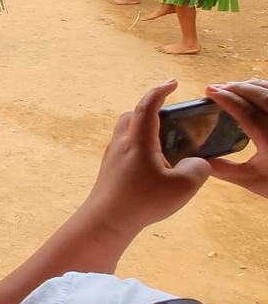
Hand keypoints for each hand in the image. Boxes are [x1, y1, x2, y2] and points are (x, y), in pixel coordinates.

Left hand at [83, 80, 211, 233]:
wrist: (106, 221)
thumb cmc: (142, 201)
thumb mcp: (183, 186)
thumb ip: (197, 168)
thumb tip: (195, 162)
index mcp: (137, 140)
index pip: (147, 106)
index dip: (160, 91)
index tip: (172, 83)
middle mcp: (121, 143)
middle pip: (132, 115)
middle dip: (150, 109)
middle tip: (170, 116)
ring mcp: (112, 157)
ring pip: (126, 132)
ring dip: (144, 130)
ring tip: (166, 144)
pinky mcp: (109, 170)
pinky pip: (125, 149)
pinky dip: (139, 147)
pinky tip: (154, 166)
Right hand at [205, 79, 267, 198]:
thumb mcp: (251, 180)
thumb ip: (224, 170)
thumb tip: (199, 161)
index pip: (246, 112)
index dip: (226, 99)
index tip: (209, 91)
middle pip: (261, 96)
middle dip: (237, 87)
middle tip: (218, 87)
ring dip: (253, 85)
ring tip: (236, 86)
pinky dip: (267, 87)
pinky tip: (258, 89)